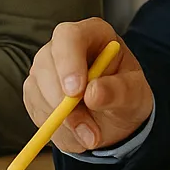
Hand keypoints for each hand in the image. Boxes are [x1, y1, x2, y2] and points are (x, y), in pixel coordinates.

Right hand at [23, 18, 153, 152]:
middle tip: (87, 131)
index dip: (68, 63)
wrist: (114, 117)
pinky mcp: (34, 91)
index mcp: (91, 34)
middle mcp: (62, 46)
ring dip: (63, 122)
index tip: (75, 92)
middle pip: (46, 64)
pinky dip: (56, 129)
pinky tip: (77, 131)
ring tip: (91, 134)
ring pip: (37, 92)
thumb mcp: (134, 94)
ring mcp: (44, 68)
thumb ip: (119, 91)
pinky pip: (36, 111)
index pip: (69, 37)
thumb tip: (93, 94)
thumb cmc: (125, 95)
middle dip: (62, 102)